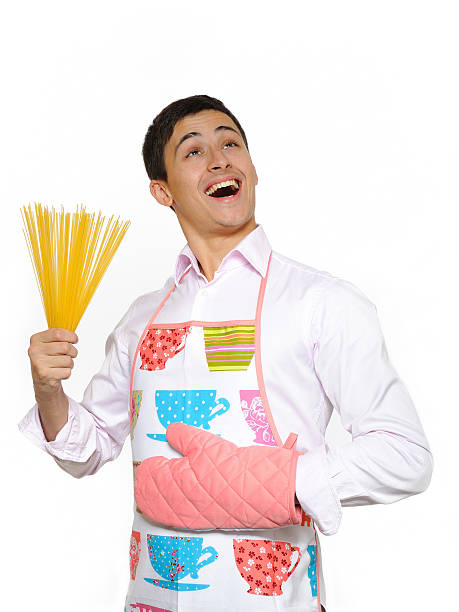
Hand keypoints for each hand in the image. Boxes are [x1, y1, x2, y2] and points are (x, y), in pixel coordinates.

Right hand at [28, 328, 78, 400]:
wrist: (42, 381)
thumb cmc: (49, 360)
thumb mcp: (49, 344)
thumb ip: (59, 336)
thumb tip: (73, 331)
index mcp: (36, 339)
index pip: (58, 333)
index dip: (70, 336)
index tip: (74, 339)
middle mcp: (35, 350)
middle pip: (65, 347)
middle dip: (73, 352)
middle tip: (69, 355)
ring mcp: (39, 363)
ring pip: (68, 360)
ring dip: (70, 364)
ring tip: (62, 365)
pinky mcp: (45, 375)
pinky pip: (67, 371)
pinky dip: (67, 373)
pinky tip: (59, 373)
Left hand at [135, 423, 302, 529]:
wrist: (269, 491)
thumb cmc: (239, 466)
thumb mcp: (209, 443)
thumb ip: (185, 438)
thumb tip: (170, 431)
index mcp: (181, 480)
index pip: (156, 477)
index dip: (149, 470)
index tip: (146, 462)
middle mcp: (185, 501)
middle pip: (158, 495)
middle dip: (148, 486)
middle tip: (144, 475)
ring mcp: (197, 514)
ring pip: (167, 510)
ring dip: (155, 502)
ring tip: (146, 494)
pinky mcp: (210, 521)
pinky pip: (182, 521)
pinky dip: (170, 515)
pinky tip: (167, 512)